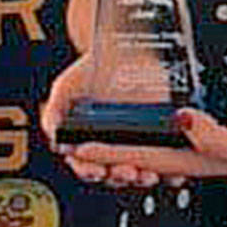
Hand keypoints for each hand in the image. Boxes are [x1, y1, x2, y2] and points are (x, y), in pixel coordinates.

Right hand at [40, 59, 189, 190]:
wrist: (122, 48)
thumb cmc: (91, 69)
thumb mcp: (65, 88)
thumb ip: (54, 114)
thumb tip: (56, 141)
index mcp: (87, 142)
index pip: (86, 166)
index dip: (90, 172)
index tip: (97, 170)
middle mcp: (112, 147)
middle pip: (114, 174)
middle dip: (120, 177)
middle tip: (128, 172)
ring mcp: (136, 143)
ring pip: (139, 172)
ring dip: (143, 178)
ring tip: (148, 175)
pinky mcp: (160, 137)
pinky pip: (166, 162)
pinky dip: (170, 172)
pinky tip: (172, 172)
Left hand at [69, 103, 226, 182]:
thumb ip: (214, 137)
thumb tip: (181, 120)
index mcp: (193, 160)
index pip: (141, 155)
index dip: (109, 151)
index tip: (79, 145)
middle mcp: (188, 155)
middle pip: (136, 155)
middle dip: (104, 153)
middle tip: (69, 143)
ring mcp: (195, 143)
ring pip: (147, 145)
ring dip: (119, 143)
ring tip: (89, 134)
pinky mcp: (204, 128)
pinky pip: (165, 131)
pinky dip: (143, 127)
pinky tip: (131, 118)